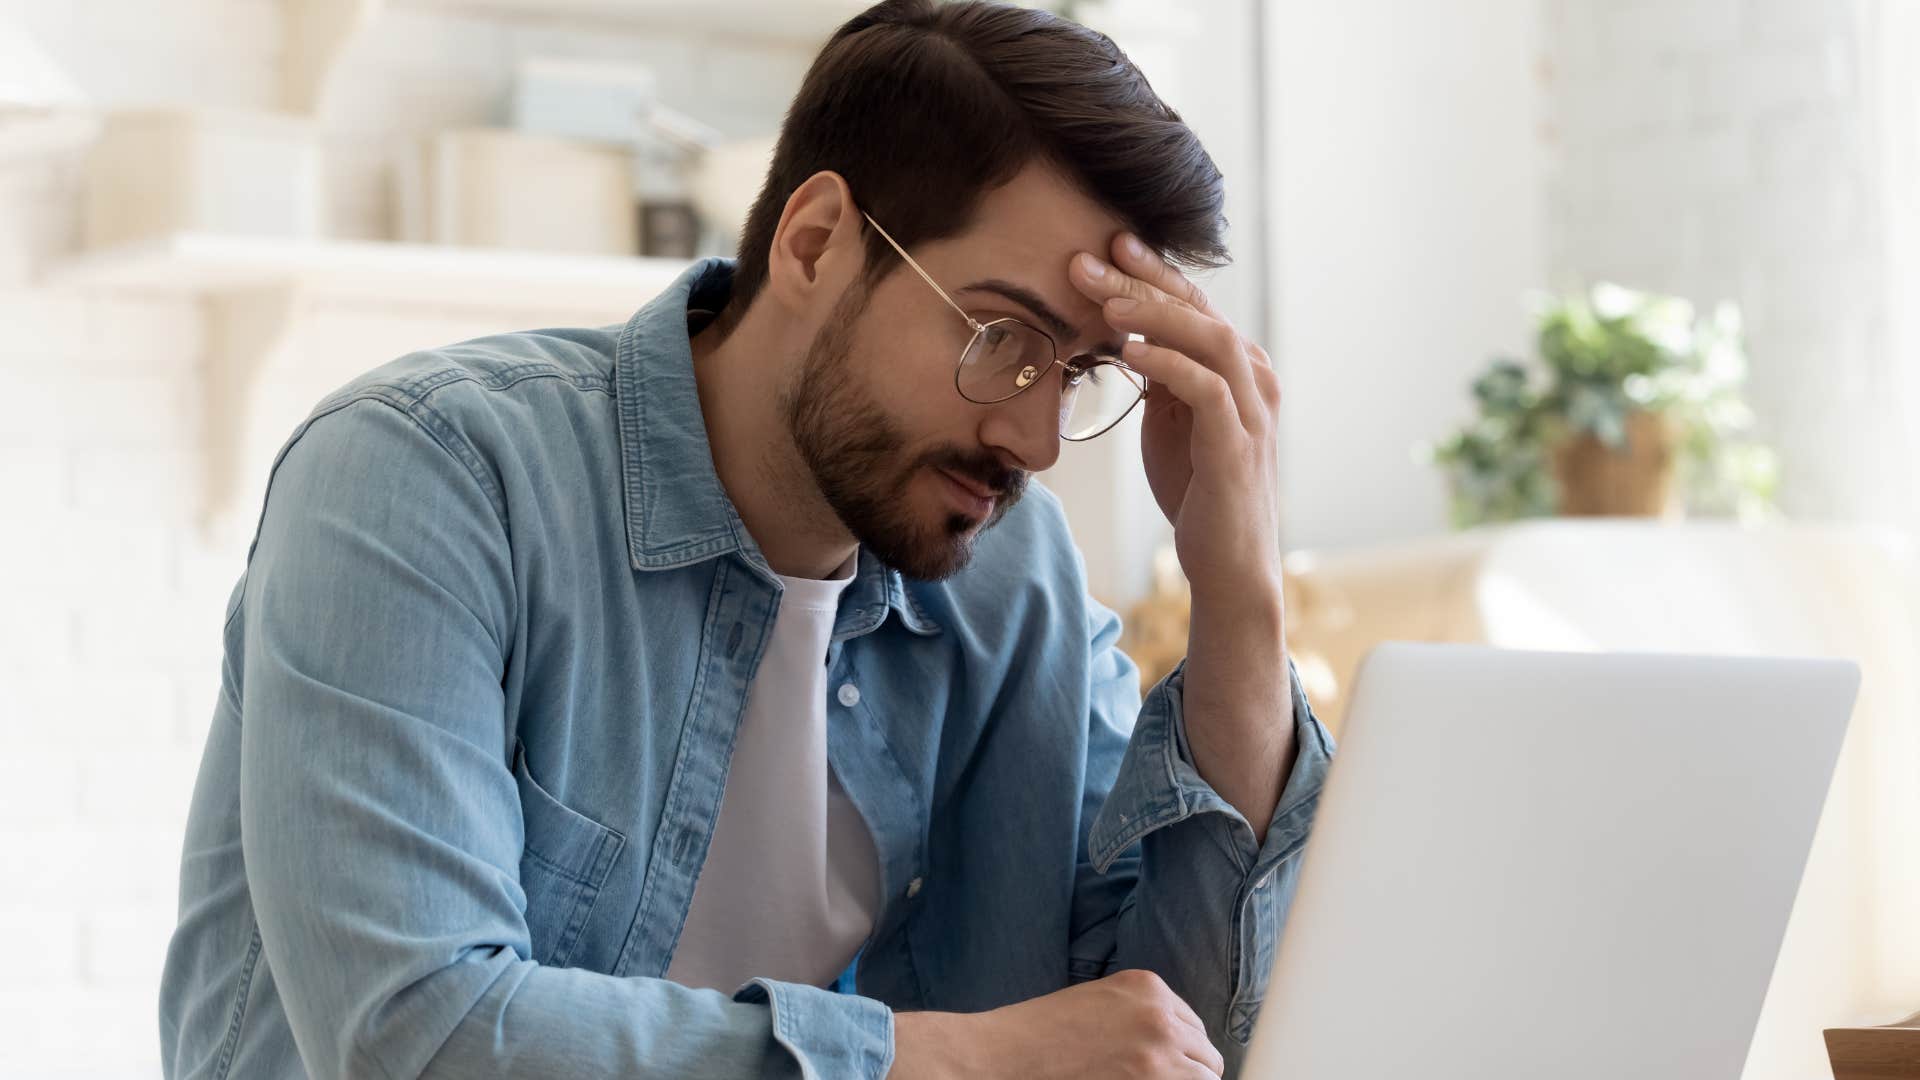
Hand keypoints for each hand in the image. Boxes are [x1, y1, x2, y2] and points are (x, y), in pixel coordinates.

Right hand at [888, 969, 1223, 1078]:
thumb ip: (1138, 1015)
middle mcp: (1161, 1013)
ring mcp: (1160, 1050)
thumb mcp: (1098, 1003)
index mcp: (1148, 986)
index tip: (1166, 1068)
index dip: (1181, 1052)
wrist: (1005, 1054)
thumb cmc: (1040, 1034)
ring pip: (1206, 1077)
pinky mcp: (1153, 1079)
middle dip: (1188, 1073)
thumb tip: (1170, 1046)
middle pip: (1205, 1054)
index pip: (1193, 1025)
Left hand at [1067, 235, 1283, 609]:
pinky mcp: (1237, 445)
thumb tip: (1125, 336)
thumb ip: (1161, 376)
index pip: (1193, 304)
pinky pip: (1207, 389)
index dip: (1152, 273)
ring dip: (1154, 315)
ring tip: (1107, 301)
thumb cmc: (1197, 489)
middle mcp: (1253, 378)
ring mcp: (1251, 410)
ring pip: (1209, 338)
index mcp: (1236, 366)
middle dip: (1141, 281)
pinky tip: (1128, 351)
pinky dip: (1167, 363)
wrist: (1226, 561)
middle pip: (1198, 310)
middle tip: (1087, 261)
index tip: (1106, 246)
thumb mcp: (1172, 420)